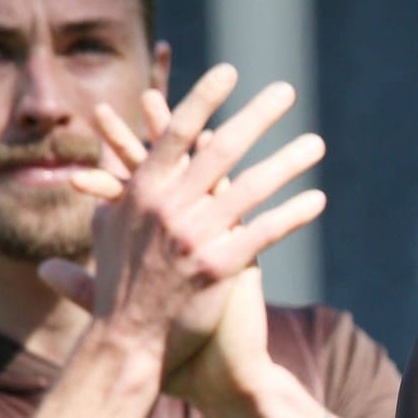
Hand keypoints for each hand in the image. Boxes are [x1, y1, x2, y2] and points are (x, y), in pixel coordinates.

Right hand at [37, 63, 325, 382]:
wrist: (127, 344)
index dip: (204, 98)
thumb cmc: (116, 289)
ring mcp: (194, 237)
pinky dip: (293, 214)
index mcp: (141, 193)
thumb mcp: (104, 234)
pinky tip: (317, 199)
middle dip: (258, 116)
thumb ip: (109, 196)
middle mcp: (168, 208)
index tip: (230, 72)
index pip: (176, 132)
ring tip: (316, 144)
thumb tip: (99, 168)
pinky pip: (264, 232)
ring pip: (250, 188)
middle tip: (287, 91)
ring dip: (287, 161)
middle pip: (221, 149)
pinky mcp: (218, 267)